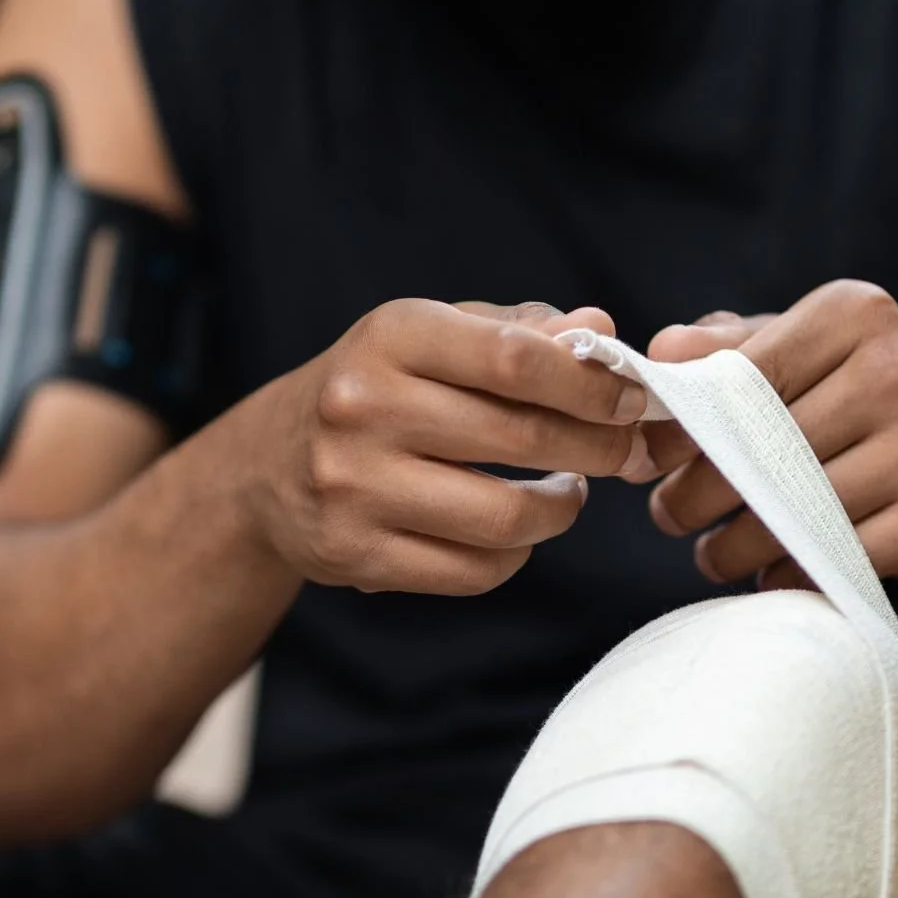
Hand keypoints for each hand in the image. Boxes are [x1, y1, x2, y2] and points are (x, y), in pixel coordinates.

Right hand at [240, 299, 646, 595]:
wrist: (264, 468)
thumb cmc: (378, 388)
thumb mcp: (434, 337)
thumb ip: (520, 330)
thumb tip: (601, 325)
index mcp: (392, 336)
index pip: (516, 358)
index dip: (591, 385)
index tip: (633, 400)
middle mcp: (363, 407)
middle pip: (523, 438)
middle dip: (599, 448)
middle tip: (626, 451)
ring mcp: (354, 487)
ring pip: (507, 518)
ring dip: (562, 510)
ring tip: (569, 492)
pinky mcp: (355, 556)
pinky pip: (476, 572)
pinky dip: (516, 556)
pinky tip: (519, 531)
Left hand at [640, 283, 897, 589]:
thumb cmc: (870, 403)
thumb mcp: (810, 354)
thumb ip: (733, 347)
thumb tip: (660, 353)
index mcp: (859, 314)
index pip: (744, 373)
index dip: (685, 424)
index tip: (650, 458)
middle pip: (761, 446)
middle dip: (697, 492)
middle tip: (669, 514)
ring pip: (790, 510)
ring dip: (732, 545)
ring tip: (710, 553)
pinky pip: (832, 557)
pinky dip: (788, 575)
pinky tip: (769, 576)